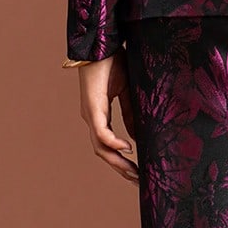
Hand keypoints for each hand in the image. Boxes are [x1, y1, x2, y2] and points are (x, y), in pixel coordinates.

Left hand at [74, 54, 139, 184]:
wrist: (102, 45)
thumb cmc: (114, 63)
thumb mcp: (127, 92)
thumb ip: (131, 114)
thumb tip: (137, 136)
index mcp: (99, 115)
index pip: (108, 145)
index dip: (121, 160)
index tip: (136, 172)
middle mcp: (92, 118)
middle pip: (103, 152)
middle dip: (120, 168)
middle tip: (137, 182)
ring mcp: (90, 114)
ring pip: (101, 147)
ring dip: (117, 162)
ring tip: (134, 173)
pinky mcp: (92, 107)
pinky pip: (101, 131)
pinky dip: (113, 142)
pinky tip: (128, 148)